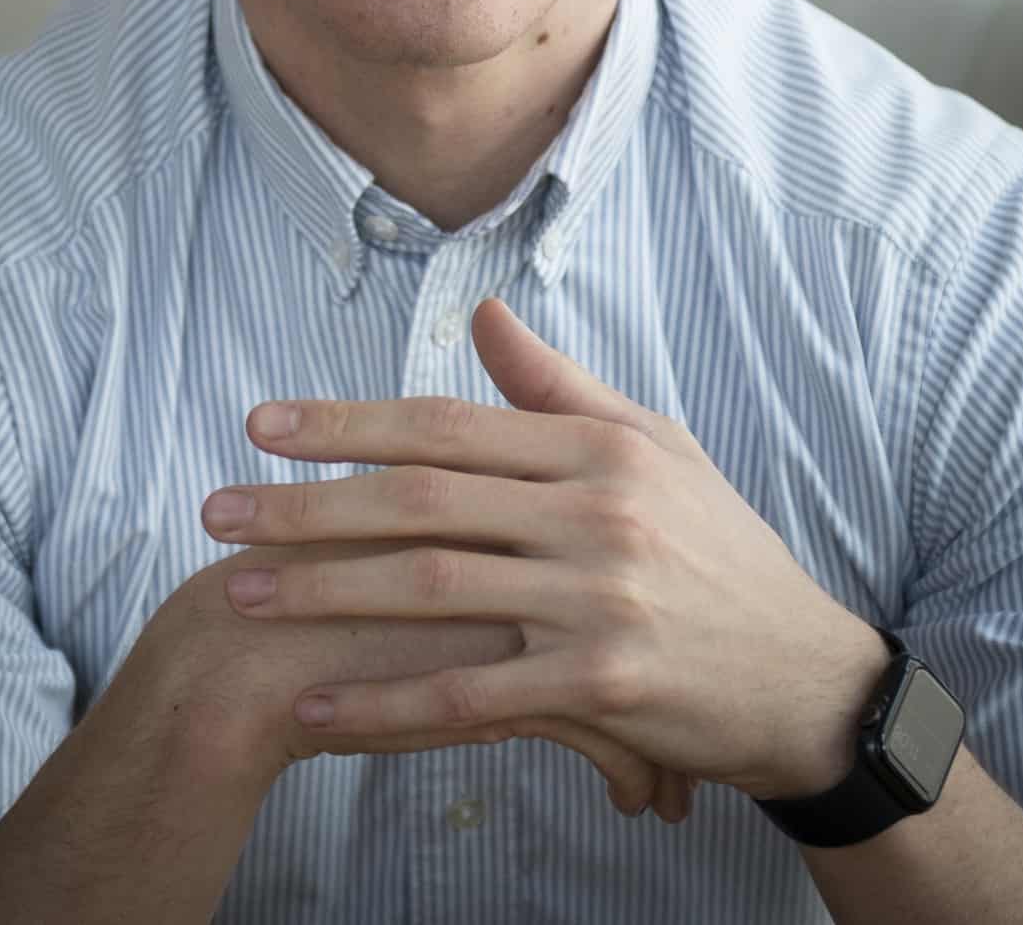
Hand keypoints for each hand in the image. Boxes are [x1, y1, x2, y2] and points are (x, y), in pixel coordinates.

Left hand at [202, 299, 888, 805]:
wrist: (805, 677)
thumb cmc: (719, 551)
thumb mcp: (656, 448)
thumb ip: (559, 387)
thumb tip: (481, 315)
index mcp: (596, 449)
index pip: (445, 425)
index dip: (346, 423)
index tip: (263, 426)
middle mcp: (593, 513)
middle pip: (421, 500)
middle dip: (308, 505)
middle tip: (218, 513)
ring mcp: (596, 600)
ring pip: (431, 589)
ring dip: (324, 594)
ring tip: (242, 593)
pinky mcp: (602, 685)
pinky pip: (470, 696)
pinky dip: (387, 703)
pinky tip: (320, 709)